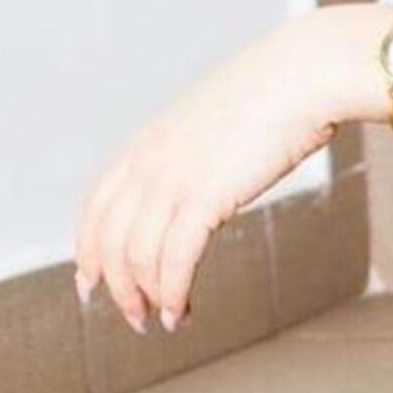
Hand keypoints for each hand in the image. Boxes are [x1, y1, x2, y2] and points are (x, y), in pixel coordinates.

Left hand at [73, 19, 340, 333]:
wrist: (304, 74)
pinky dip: (174, 293)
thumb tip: (205, 178)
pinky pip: (176, 260)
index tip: (89, 282)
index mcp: (148, 141)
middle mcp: (150, 162)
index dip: (87, 250)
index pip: (96, 206)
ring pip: (138, 257)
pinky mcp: (206, 197)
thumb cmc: (276, 92)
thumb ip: (195, 151)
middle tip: (134, 315)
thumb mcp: (215, 119)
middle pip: (110, 240)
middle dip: (117, 287)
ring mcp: (175, 178)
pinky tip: (182, 310)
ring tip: (166, 319)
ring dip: (147, 297)